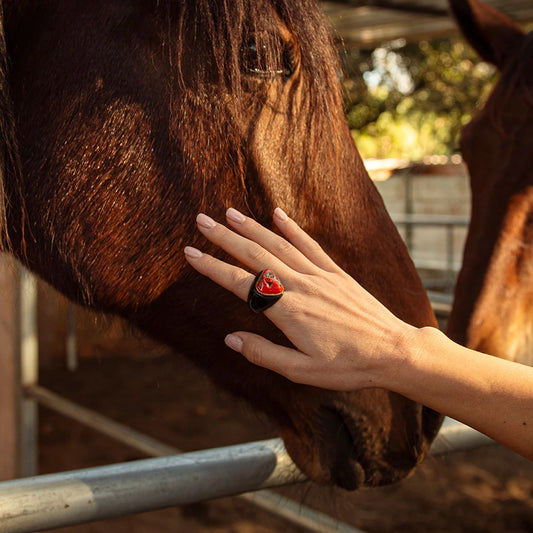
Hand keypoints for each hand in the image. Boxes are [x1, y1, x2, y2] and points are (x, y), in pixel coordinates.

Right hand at [184, 207, 416, 390]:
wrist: (394, 351)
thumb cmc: (348, 366)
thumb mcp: (302, 371)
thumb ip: (264, 354)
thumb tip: (230, 339)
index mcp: (288, 312)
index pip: (241, 284)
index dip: (213, 268)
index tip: (191, 253)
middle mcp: (300, 286)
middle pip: (256, 256)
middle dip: (225, 237)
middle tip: (202, 221)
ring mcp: (319, 275)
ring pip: (279, 245)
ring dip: (252, 227)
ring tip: (229, 213)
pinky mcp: (336, 273)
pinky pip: (310, 244)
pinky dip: (292, 227)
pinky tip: (277, 214)